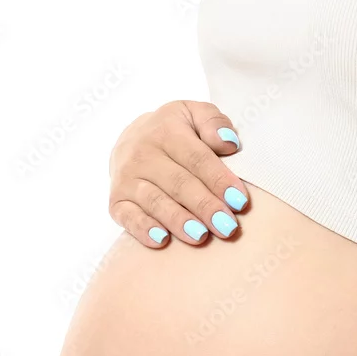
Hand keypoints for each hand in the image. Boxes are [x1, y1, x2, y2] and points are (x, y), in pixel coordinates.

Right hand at [108, 99, 250, 247]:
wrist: (130, 140)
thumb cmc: (174, 132)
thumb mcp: (194, 114)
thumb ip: (214, 122)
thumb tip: (229, 143)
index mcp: (167, 131)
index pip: (197, 159)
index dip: (219, 180)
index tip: (240, 201)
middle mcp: (143, 154)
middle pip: (179, 183)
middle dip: (205, 206)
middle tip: (227, 226)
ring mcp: (127, 178)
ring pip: (155, 202)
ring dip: (179, 220)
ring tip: (201, 237)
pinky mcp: (116, 200)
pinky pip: (128, 216)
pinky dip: (143, 229)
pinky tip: (161, 240)